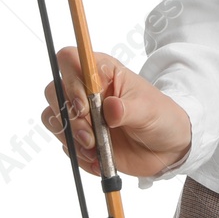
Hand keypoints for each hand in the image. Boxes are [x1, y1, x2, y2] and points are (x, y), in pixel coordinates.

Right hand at [41, 47, 192, 179]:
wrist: (166, 148)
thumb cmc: (160, 117)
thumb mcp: (149, 110)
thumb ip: (128, 109)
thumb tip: (110, 108)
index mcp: (103, 72)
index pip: (69, 59)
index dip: (70, 80)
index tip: (85, 106)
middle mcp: (86, 90)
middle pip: (53, 90)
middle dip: (68, 117)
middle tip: (90, 135)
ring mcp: (80, 114)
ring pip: (52, 118)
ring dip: (71, 138)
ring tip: (96, 149)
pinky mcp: (79, 137)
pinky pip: (64, 145)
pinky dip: (78, 155)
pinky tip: (99, 159)